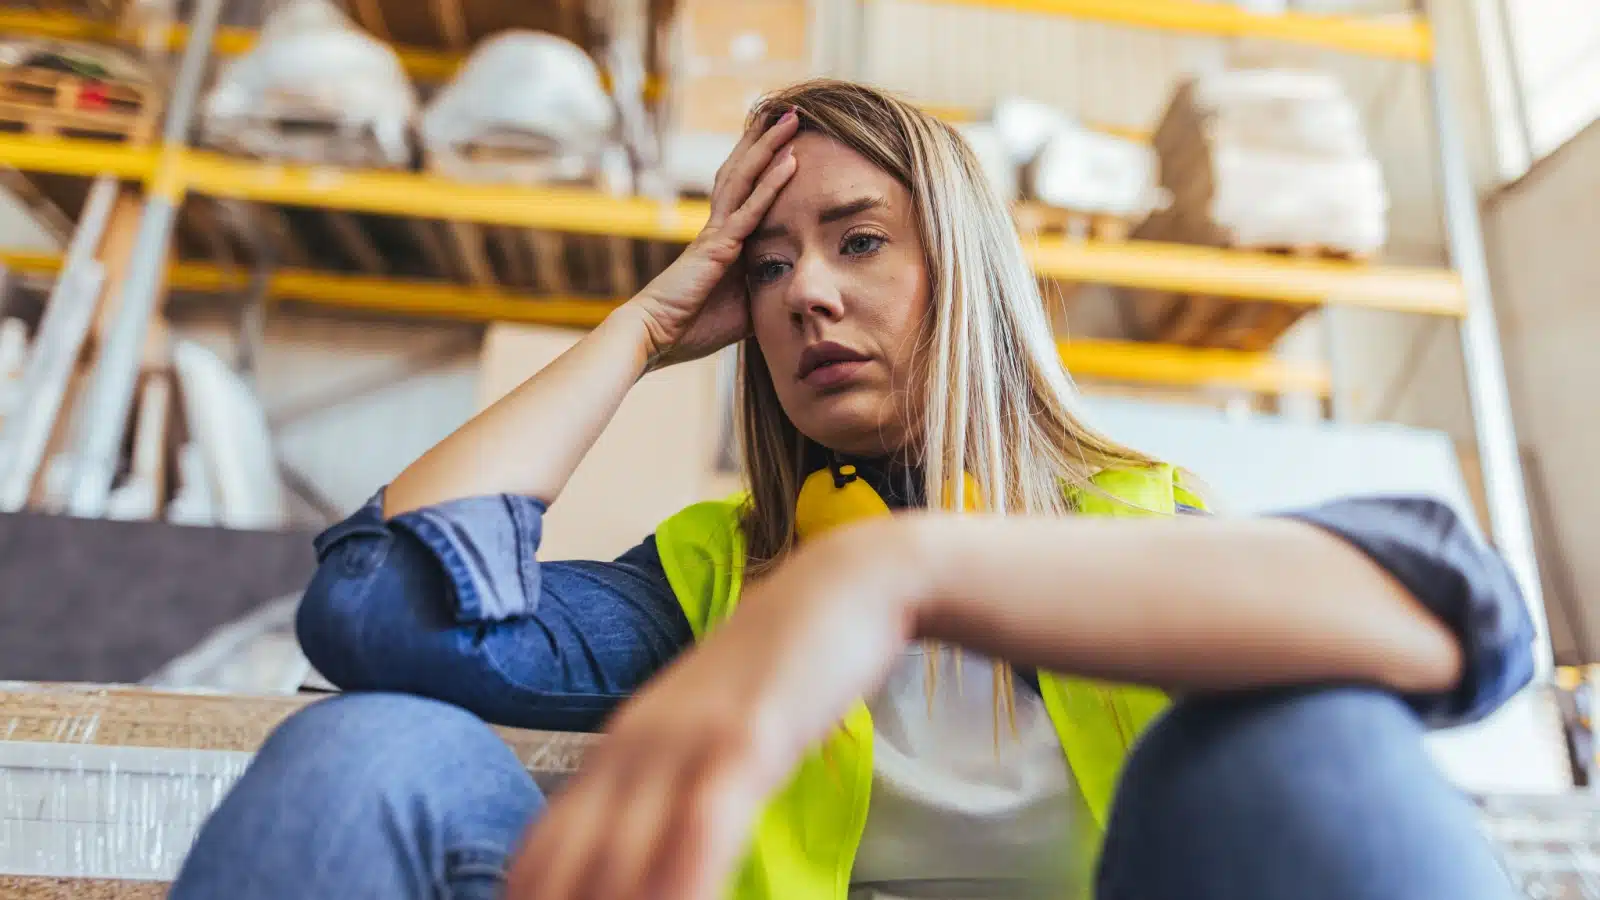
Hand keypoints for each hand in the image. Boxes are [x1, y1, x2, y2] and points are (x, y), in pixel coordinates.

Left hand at [507, 519, 924, 899]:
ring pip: (623, 856)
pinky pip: (701, 825)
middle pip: (569, 865)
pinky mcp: (746, 737)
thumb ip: (670, 789)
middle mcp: (634, 747)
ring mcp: (686, 740)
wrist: (843, 583)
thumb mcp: (707, 730)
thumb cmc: (781, 666)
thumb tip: (645, 859)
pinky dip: (686, 881)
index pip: (543, 851)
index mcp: (616, 750)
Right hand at [630, 110, 800, 367]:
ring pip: (746, 178)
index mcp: (724, 240)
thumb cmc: (693, 327)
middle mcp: (719, 227)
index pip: (747, 192)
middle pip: (744, 172)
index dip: (764, 164)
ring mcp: (717, 233)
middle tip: (791, 112)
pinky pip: (750, 210)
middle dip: (767, 141)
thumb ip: (763, 291)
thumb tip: (791, 292)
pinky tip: (789, 162)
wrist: (655, 338)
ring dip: (769, 147)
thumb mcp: (742, 308)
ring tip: (791, 118)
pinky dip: (771, 184)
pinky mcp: (717, 246)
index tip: (784, 140)